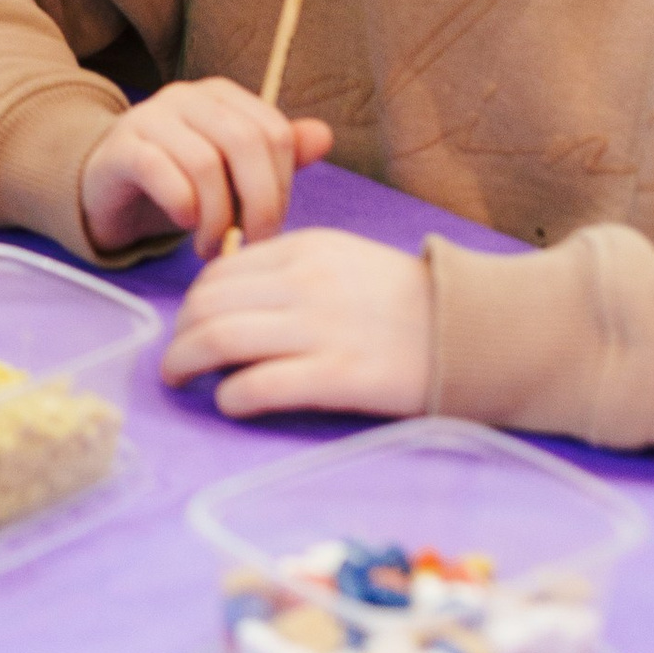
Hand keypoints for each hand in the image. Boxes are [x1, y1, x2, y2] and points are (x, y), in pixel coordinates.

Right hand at [78, 77, 332, 259]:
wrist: (106, 192)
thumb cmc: (178, 183)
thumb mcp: (232, 175)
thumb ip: (274, 157)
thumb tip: (324, 136)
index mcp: (222, 97)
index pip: (274, 132)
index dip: (282, 185)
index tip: (269, 226)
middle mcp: (187, 96)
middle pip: (245, 142)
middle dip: (258, 202)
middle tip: (250, 243)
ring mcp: (150, 117)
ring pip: (205, 162)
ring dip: (215, 215)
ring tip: (211, 246)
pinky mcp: (121, 147)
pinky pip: (160, 171)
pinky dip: (181, 206)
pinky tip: (184, 227)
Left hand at [162, 222, 433, 419]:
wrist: (477, 330)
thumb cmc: (409, 302)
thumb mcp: (346, 261)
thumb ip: (291, 270)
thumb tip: (230, 298)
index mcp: (306, 248)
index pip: (218, 273)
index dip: (192, 304)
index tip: (190, 327)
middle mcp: (306, 283)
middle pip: (207, 305)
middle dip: (179, 335)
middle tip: (176, 361)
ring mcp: (321, 330)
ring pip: (219, 339)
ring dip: (186, 363)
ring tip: (182, 381)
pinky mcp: (337, 377)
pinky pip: (258, 385)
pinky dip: (230, 397)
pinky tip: (230, 403)